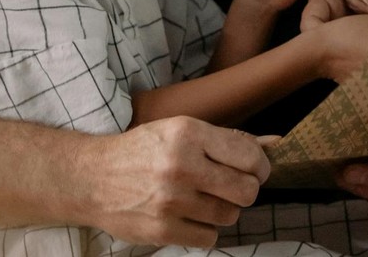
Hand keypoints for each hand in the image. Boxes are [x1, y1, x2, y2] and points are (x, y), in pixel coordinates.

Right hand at [85, 117, 268, 247]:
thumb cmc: (143, 151)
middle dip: (245, 189)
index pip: (249, 156)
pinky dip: (205, 229)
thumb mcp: (181, 130)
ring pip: (230, 215)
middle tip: (232, 185)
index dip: (260, 166)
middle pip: (246, 190)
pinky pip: (210, 237)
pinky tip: (189, 215)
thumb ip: (227, 139)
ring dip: (223, 209)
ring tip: (203, 199)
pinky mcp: (162, 230)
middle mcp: (181, 165)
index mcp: (188, 133)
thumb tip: (275, 143)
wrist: (92, 178)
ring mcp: (171, 201)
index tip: (254, 170)